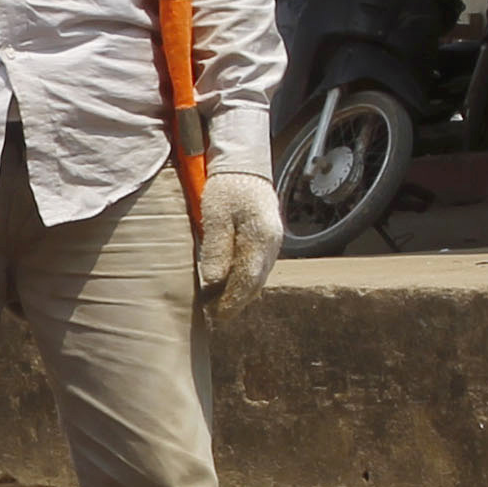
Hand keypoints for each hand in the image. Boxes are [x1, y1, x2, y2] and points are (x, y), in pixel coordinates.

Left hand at [196, 170, 285, 311]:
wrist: (244, 165)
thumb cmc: (227, 185)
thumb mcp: (215, 213)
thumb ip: (216, 247)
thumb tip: (214, 281)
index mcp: (261, 237)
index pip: (246, 280)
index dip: (231, 301)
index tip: (215, 318)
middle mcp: (272, 244)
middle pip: (254, 284)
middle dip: (235, 303)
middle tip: (214, 321)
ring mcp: (273, 243)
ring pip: (257, 278)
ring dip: (240, 295)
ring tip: (219, 310)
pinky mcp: (268, 241)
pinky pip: (257, 269)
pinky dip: (244, 282)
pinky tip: (230, 288)